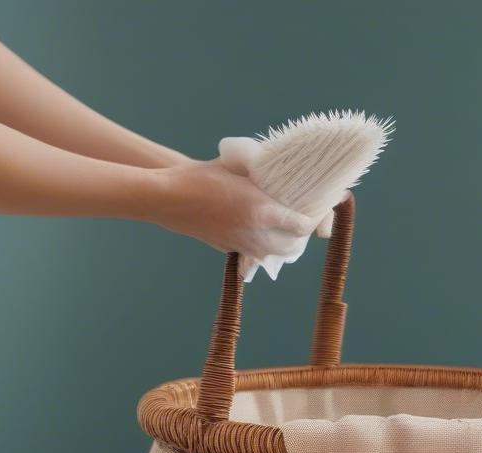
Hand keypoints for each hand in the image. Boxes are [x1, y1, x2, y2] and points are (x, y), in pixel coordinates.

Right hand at [149, 159, 315, 276]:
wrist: (169, 198)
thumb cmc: (202, 175)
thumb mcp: (237, 167)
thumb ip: (261, 174)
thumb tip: (280, 174)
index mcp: (262, 210)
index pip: (300, 225)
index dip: (311, 221)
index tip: (313, 214)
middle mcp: (255, 234)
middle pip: (290, 247)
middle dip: (298, 238)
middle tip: (299, 224)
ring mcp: (240, 245)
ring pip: (271, 255)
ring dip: (279, 245)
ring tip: (281, 231)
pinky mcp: (227, 249)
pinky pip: (251, 254)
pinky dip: (259, 247)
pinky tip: (255, 233)